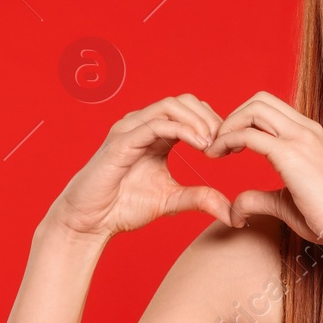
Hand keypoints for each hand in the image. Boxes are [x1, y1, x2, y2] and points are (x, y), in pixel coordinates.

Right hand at [47, 94, 234, 240]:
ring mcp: (129, 130)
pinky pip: (155, 124)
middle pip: (185, 101)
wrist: (89, 221)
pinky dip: (182, 130)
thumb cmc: (124, 207)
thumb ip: (201, 199)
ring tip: (214, 144)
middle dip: (211, 118)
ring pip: (171, 106)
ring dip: (199, 121)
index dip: (215, 123)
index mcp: (156, 134)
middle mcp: (142, 125)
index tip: (233, 146)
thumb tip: (233, 212)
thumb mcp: (172, 201)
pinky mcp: (121, 142)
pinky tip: (201, 145)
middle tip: (227, 143)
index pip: (191, 111)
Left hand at [202, 91, 322, 245]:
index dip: (244, 120)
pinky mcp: (291, 155)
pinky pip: (248, 134)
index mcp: (310, 135)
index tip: (230, 146)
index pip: (270, 108)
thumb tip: (235, 210)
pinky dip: (226, 140)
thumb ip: (258, 199)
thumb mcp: (286, 203)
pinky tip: (217, 156)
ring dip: (228, 125)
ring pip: (253, 109)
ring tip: (216, 149)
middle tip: (218, 144)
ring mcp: (301, 139)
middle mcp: (307, 130)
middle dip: (233, 117)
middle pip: (259, 100)